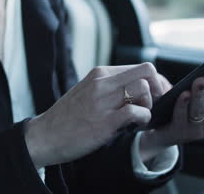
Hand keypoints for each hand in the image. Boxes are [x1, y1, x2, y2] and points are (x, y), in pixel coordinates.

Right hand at [25, 63, 164, 168]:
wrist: (44, 136)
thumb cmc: (67, 117)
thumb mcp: (87, 91)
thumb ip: (109, 86)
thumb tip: (137, 87)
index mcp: (99, 74)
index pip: (141, 67)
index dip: (156, 82)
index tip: (158, 95)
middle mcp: (102, 83)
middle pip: (147, 71)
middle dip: (159, 88)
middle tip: (155, 105)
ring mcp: (102, 101)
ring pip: (143, 88)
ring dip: (150, 105)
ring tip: (141, 117)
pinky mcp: (104, 122)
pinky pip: (136, 111)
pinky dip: (144, 118)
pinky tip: (136, 125)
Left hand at [139, 65, 203, 162]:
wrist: (155, 130)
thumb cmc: (175, 105)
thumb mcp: (191, 94)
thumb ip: (201, 84)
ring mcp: (194, 131)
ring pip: (199, 110)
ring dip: (200, 94)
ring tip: (201, 79)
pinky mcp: (177, 134)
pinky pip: (180, 118)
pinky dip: (183, 106)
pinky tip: (184, 94)